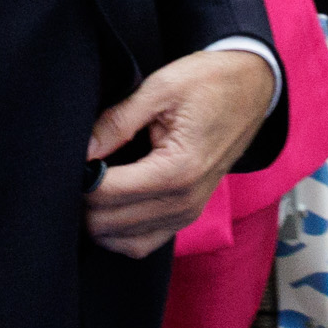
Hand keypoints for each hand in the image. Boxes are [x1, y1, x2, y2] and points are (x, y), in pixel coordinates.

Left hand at [82, 49, 277, 257]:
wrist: (253, 88)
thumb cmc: (211, 83)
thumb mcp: (161, 88)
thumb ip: (117, 121)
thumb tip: (82, 150)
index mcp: (176, 170)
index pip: (105, 195)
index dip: (78, 179)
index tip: (74, 158)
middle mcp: (183, 202)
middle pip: (107, 224)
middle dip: (84, 200)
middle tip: (79, 170)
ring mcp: (187, 213)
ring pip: (122, 242)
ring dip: (99, 220)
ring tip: (93, 185)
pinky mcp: (188, 215)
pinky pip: (143, 244)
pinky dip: (120, 233)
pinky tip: (112, 204)